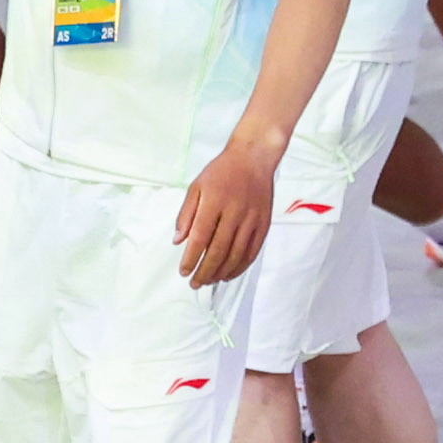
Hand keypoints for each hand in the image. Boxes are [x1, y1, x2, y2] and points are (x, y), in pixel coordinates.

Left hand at [175, 125, 282, 287]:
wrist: (253, 159)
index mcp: (214, 202)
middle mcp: (234, 212)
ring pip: (237, 254)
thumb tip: (178, 240)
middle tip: (195, 283)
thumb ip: (186, 214)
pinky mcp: (264, 223)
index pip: (200, 237)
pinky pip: (253, 250)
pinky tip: (229, 273)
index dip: (191, 258)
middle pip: (219, 250)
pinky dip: (241, 266)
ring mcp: (252, 219)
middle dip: (205, 271)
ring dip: (222, 271)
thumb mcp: (196, 187)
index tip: (184, 271)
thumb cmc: (220, 172)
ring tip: (210, 280)